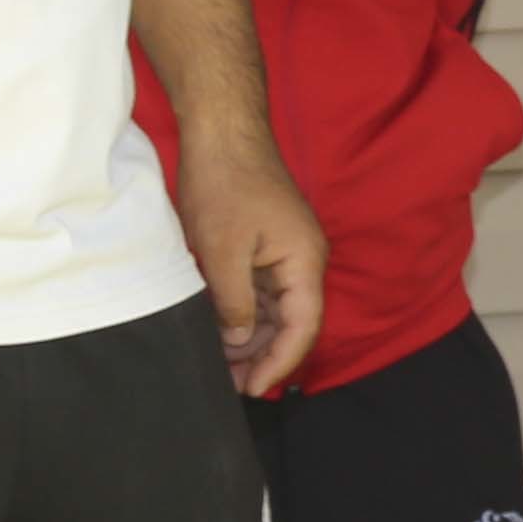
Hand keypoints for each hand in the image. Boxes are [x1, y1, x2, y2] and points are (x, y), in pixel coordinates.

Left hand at [177, 143, 327, 394]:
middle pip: (292, 325)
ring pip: (275, 313)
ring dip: (250, 341)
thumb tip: (235, 341)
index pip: (303, 327)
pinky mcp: (265, 249)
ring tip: (219, 367)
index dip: (279, 363)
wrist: (222, 131)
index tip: (251, 390)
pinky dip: (242, 317)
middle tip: (227, 385)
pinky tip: (218, 334)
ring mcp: (284, 256)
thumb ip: (233, 302)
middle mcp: (302, 263)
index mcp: (304, 263)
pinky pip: (260, 294)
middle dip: (262, 357)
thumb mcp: (222, 249)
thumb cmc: (225, 182)